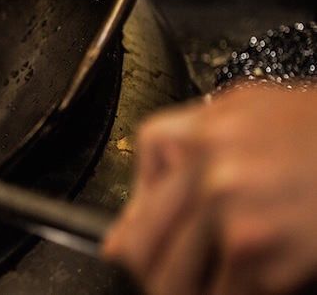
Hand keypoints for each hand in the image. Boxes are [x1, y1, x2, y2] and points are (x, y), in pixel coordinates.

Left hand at [102, 84, 316, 293]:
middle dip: (146, 267)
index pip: (142, 172)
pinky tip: (247, 282)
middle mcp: (211, 173)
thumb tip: (144, 206)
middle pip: (141, 240)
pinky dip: (225, 293)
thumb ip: (198, 146)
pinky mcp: (259, 258)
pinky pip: (219, 293)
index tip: (130, 242)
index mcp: (207, 131)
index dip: (134, 216)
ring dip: (181, 288)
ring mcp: (233, 218)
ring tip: (203, 282)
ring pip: (172, 278)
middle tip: (156, 279)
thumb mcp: (257, 112)